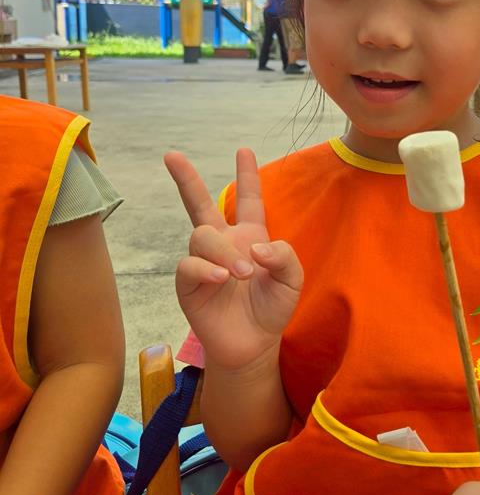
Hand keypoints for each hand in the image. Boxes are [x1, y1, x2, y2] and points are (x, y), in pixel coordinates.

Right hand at [165, 149, 302, 371]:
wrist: (254, 344)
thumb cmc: (272, 308)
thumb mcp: (292, 280)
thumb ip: (284, 256)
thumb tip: (256, 248)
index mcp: (250, 236)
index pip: (248, 200)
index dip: (247, 175)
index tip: (244, 150)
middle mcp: (223, 244)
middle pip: (200, 204)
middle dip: (186, 178)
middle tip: (172, 156)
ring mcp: (203, 262)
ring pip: (201, 235)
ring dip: (223, 252)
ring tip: (240, 275)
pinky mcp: (188, 284)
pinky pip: (189, 265)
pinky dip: (207, 269)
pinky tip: (221, 279)